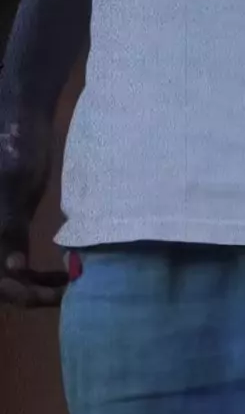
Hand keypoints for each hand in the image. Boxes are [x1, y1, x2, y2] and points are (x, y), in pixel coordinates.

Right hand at [0, 112, 68, 306]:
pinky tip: (61, 271)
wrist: (19, 117)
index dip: (21, 293)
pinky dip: (36, 271)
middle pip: (2, 283)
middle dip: (31, 293)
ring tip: (69, 284)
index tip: (55, 296)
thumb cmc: (14, 145)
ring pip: (10, 274)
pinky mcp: (6, 226)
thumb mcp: (14, 186)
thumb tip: (13, 269)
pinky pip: (16, 260)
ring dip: (36, 285)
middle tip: (68, 294)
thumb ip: (9, 227)